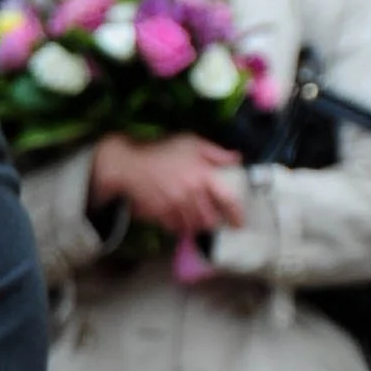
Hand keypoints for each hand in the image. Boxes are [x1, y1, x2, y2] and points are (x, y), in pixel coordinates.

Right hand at [90, 133, 247, 241]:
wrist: (130, 165)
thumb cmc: (162, 150)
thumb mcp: (192, 142)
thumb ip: (216, 153)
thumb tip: (237, 159)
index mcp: (203, 175)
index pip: (227, 199)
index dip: (236, 213)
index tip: (239, 222)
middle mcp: (191, 194)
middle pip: (210, 219)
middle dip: (213, 222)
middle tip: (214, 221)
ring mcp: (175, 206)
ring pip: (193, 226)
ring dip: (197, 225)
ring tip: (197, 221)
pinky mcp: (161, 215)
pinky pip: (176, 227)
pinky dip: (180, 226)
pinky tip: (180, 219)